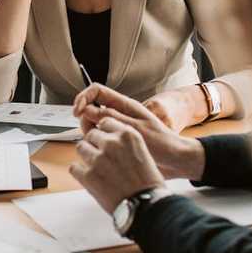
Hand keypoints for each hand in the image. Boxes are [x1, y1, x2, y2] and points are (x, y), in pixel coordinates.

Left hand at [70, 116, 165, 213]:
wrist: (147, 206)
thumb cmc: (148, 184)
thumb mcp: (143, 153)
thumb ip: (125, 144)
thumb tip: (110, 140)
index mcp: (127, 135)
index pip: (105, 122)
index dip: (104, 132)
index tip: (104, 139)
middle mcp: (111, 143)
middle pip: (91, 134)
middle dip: (95, 144)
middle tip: (101, 157)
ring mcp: (98, 159)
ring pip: (80, 147)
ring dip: (86, 156)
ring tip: (96, 168)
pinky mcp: (88, 175)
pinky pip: (74, 167)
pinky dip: (80, 173)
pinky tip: (90, 179)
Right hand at [73, 84, 205, 180]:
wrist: (174, 161)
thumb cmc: (161, 143)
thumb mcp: (135, 129)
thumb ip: (111, 118)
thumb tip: (88, 110)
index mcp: (124, 105)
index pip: (97, 91)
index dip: (83, 98)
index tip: (77, 112)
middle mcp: (119, 114)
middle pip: (91, 109)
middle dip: (85, 120)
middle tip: (91, 134)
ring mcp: (118, 127)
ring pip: (94, 125)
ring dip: (91, 133)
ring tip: (101, 145)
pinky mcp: (118, 141)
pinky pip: (100, 138)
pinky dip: (97, 143)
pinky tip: (103, 153)